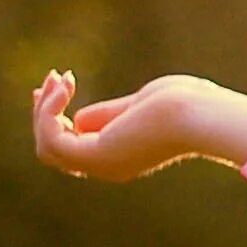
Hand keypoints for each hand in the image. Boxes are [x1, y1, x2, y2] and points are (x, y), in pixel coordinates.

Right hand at [31, 70, 211, 183]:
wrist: (203, 115)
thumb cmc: (186, 105)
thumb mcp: (138, 106)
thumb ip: (108, 115)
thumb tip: (77, 119)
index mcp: (121, 158)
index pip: (73, 148)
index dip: (55, 119)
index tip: (53, 86)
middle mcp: (108, 168)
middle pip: (54, 151)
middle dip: (44, 115)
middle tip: (50, 80)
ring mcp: (101, 165)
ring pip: (47, 147)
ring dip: (44, 109)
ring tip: (59, 79)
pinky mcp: (97, 155)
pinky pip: (52, 139)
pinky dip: (49, 112)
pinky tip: (64, 88)